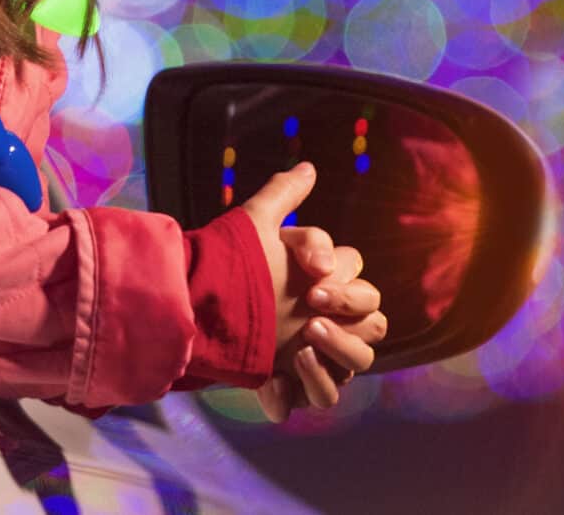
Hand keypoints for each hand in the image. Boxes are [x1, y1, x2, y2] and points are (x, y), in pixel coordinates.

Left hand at [236, 164, 391, 419]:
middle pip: (373, 325)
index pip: (364, 287)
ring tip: (303, 346)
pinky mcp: (294, 384)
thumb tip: (309, 166)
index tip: (312, 279)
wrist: (190, 307)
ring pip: (359, 362)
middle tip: (310, 315)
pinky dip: (312, 386)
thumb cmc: (228, 264)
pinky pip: (324, 397)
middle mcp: (328, 321)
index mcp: (328, 285)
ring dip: (340, 352)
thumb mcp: (254, 225)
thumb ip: (284, 195)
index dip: (346, 285)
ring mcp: (314, 354)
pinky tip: (285, 373)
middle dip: (350, 318)